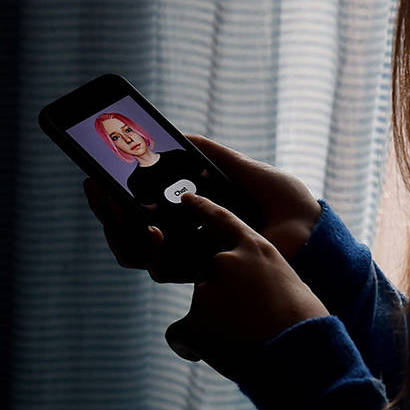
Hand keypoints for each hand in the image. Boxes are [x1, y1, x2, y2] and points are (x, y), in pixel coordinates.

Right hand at [82, 135, 323, 282]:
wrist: (312, 232)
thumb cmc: (285, 204)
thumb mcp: (247, 172)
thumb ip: (213, 156)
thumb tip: (180, 135)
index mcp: (194, 214)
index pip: (143, 209)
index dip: (115, 196)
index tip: (96, 175)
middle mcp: (188, 239)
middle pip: (130, 232)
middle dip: (107, 212)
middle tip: (101, 190)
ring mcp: (193, 259)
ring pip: (137, 253)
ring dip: (122, 231)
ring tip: (124, 209)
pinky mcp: (205, 275)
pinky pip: (164, 269)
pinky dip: (152, 250)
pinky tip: (155, 230)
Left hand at [165, 192, 328, 380]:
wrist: (303, 349)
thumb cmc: (302, 321)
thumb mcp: (283, 282)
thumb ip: (256, 274)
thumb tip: (234, 291)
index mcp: (256, 247)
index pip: (223, 219)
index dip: (203, 208)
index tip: (187, 198)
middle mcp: (228, 261)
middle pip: (207, 275)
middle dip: (219, 297)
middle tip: (245, 320)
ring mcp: (209, 287)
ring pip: (198, 306)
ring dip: (212, 325)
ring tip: (244, 339)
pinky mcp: (195, 317)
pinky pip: (180, 334)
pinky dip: (192, 346)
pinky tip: (218, 354)